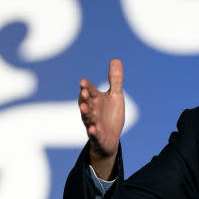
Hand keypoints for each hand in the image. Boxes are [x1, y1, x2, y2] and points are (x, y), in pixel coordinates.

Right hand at [79, 59, 124, 178]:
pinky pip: (95, 134)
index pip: (90, 91)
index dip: (86, 87)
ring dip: (86, 113)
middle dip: (84, 98)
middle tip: (84, 92)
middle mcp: (92, 111)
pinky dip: (94, 131)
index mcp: (95, 100)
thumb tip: (115, 59)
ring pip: (88, 118)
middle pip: (86, 103)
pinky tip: (94, 129)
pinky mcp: (98, 137)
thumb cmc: (110, 115)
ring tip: (83, 108)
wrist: (110, 139)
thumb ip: (115, 80)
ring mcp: (93, 124)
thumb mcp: (115, 96)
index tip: (83, 81)